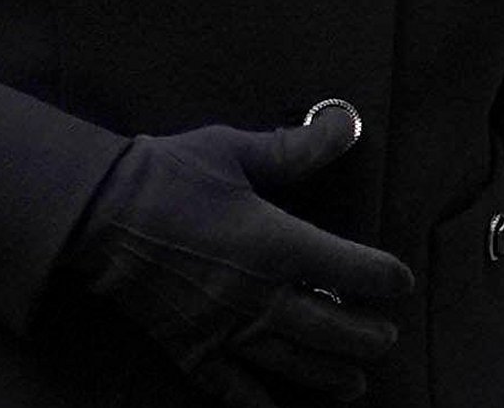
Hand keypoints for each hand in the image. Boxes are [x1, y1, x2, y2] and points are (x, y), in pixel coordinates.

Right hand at [55, 106, 414, 404]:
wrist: (103, 212)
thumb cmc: (171, 174)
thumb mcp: (236, 150)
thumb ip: (295, 148)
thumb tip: (345, 124)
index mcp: (272, 240)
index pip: (346, 266)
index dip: (380, 276)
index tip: (401, 281)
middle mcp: (256, 294)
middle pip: (327, 327)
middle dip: (365, 336)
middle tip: (388, 339)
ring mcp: (224, 328)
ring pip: (290, 363)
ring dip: (329, 375)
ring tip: (354, 382)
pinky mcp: (191, 348)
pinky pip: (232, 390)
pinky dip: (259, 406)